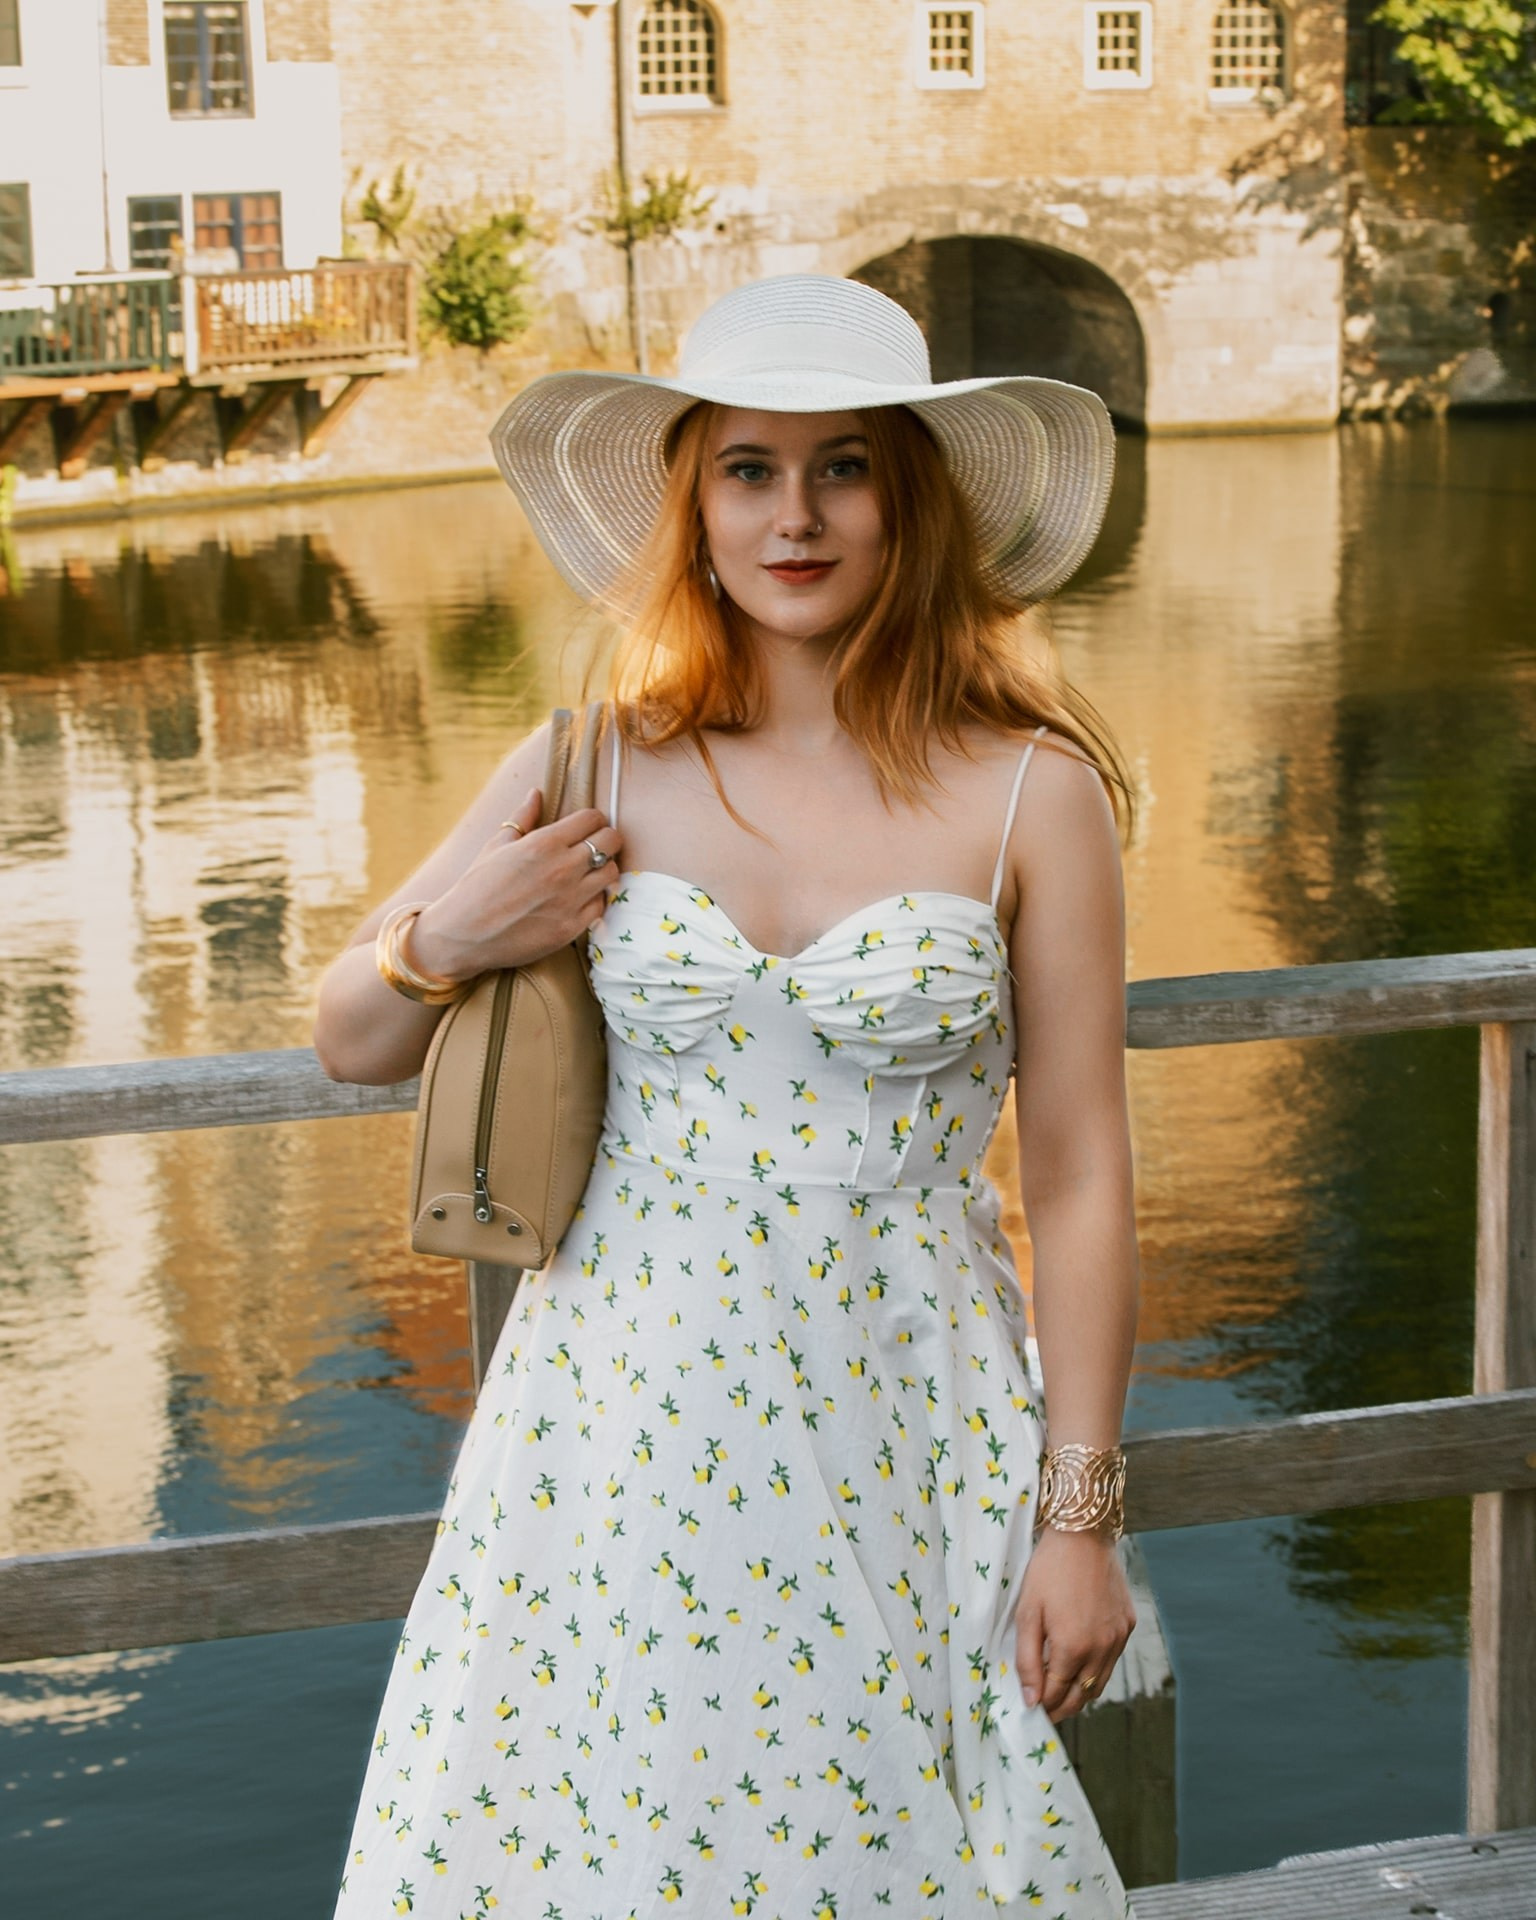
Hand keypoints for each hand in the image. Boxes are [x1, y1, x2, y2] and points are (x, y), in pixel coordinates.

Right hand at [408, 788, 622, 982]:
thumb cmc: (476, 887)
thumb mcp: (496, 846)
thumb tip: (536, 793)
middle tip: (594, 847)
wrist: (463, 934)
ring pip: (612, 872)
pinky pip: (601, 904)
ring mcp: (569, 899)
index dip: (593, 819)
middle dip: (606, 840)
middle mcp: (562, 869)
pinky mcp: (571, 927)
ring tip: (587, 873)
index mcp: (544, 843)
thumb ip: (522, 818)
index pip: (593, 818)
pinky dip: (594, 899)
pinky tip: (578, 898)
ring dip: (603, 870)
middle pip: (612, 841)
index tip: (587, 827)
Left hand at [1014, 1526, 1135, 1723]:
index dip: (1042, 1706)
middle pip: (1082, 1696)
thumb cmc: (1049, 1570)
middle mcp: (1102, 1649)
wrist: (1084, 1534)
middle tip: (1045, 1708)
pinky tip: (1080, 1658)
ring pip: (1100, 1682)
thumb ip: (1027, 1660)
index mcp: (1074, 1648)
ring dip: (1080, 1692)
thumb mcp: (1027, 1613)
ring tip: (1060, 1689)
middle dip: (1062, 1707)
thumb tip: (1031, 1700)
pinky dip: (1096, 1667)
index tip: (1030, 1709)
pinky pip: (1112, 1659)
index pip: (1057, 1695)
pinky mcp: (1128, 1625)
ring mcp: (1119, 1638)